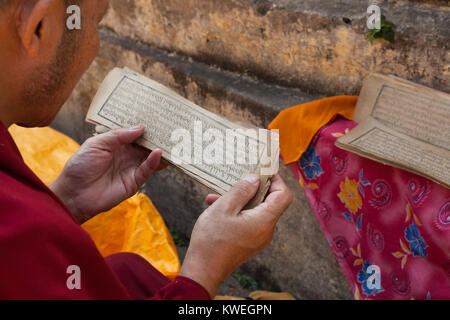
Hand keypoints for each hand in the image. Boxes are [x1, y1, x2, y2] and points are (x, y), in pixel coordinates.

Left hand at [50, 126, 165, 223]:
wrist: (74, 193)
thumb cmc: (81, 166)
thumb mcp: (97, 144)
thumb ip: (118, 135)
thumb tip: (140, 128)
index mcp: (117, 144)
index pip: (135, 133)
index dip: (145, 126)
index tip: (157, 117)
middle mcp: (127, 155)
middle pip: (146, 144)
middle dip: (157, 137)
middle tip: (170, 127)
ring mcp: (132, 168)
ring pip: (150, 157)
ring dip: (161, 150)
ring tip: (172, 140)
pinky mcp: (134, 181)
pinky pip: (147, 170)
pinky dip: (154, 161)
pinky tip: (158, 153)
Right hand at [179, 173, 292, 297]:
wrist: (203, 271)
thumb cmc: (212, 240)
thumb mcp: (224, 208)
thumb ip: (241, 190)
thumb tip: (254, 179)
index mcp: (264, 221)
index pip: (283, 196)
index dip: (276, 180)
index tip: (262, 170)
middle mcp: (266, 230)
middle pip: (269, 202)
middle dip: (252, 188)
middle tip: (238, 178)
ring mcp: (257, 238)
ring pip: (254, 211)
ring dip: (239, 200)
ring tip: (217, 195)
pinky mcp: (248, 242)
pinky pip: (247, 221)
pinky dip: (235, 212)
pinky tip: (215, 207)